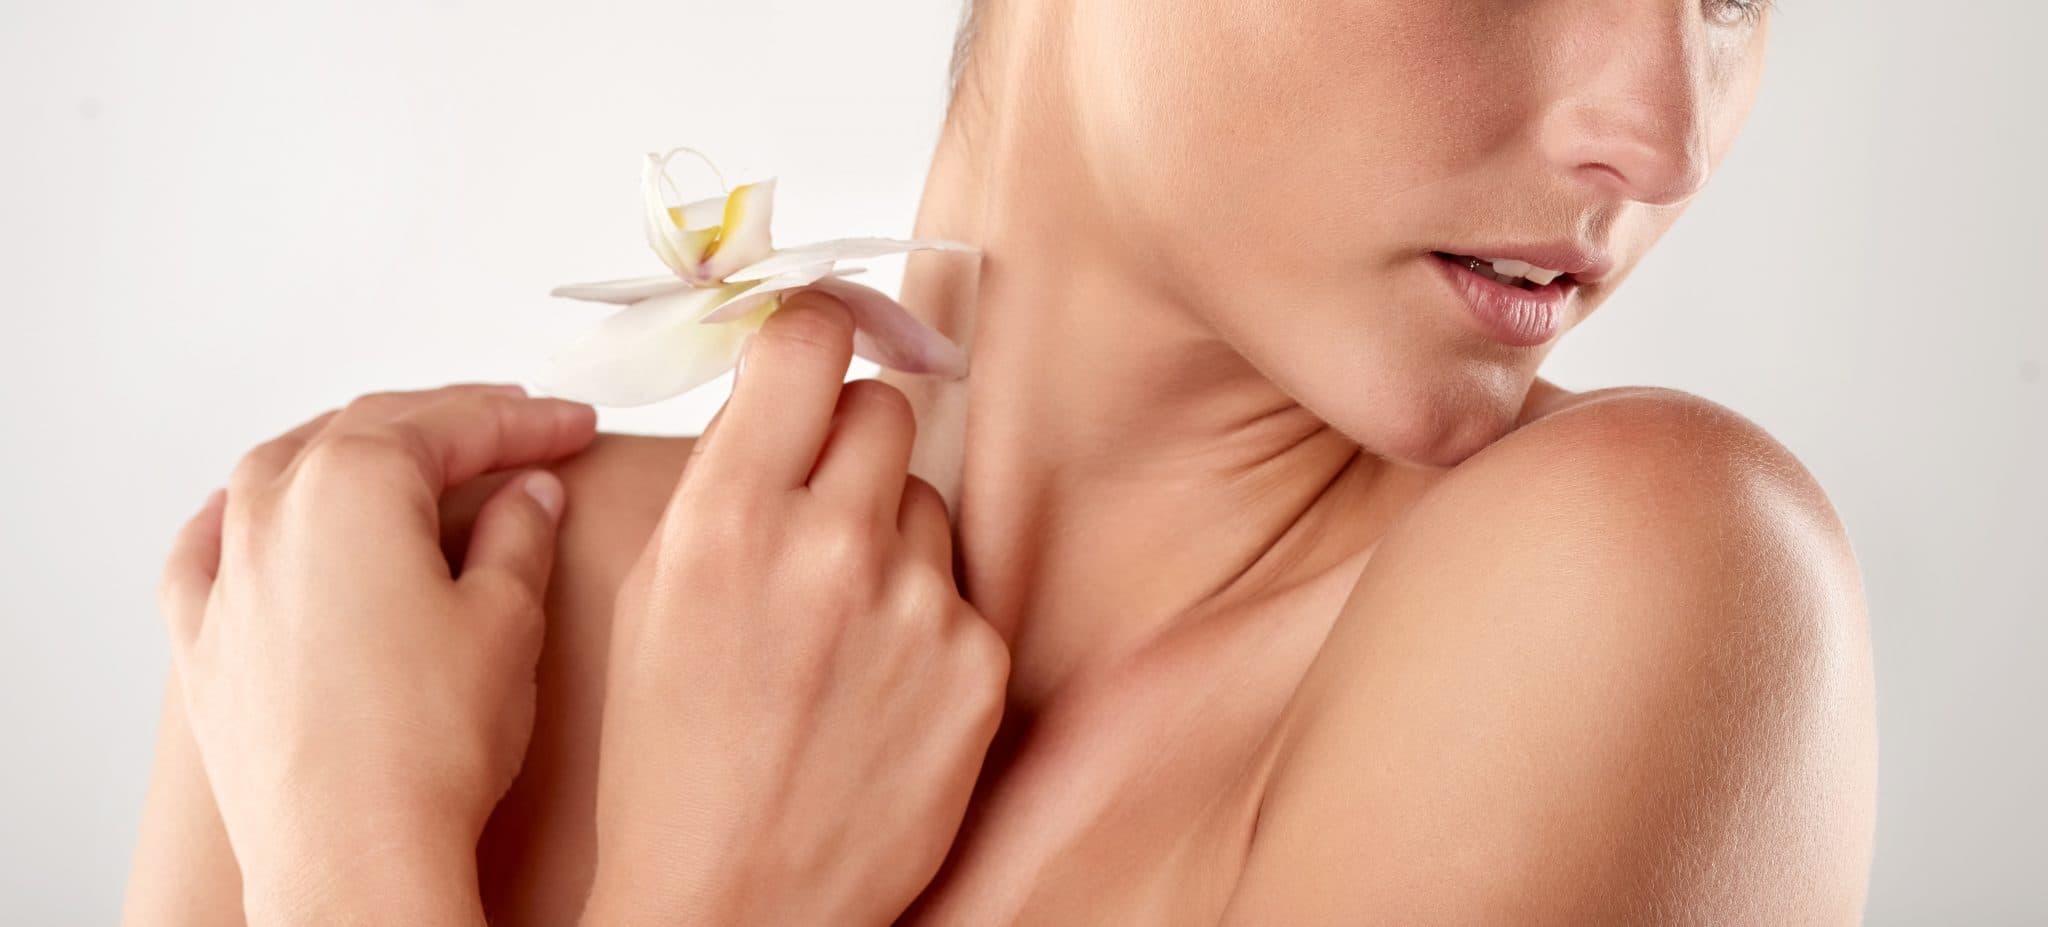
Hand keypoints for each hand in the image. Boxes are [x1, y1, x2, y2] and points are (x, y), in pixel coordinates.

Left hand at [156, 383, 597, 921]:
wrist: (351, 857)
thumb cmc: (427, 746)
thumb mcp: (508, 618)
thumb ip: (519, 532)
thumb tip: (527, 490)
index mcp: (356, 486)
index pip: (457, 425)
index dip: (528, 421)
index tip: (574, 426)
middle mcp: (275, 510)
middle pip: (371, 430)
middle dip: (450, 423)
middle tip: (516, 430)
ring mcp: (227, 573)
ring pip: (283, 470)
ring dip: (353, 452)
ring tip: (409, 459)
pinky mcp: (202, 638)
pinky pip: (210, 544)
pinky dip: (246, 514)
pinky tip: (261, 512)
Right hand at [583, 292, 1009, 926]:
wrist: (735, 902)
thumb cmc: (675, 765)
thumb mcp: (655, 599)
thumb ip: (725, 485)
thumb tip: (783, 396)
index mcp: (726, 520)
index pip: (805, 342)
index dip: (816, 333)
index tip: (820, 342)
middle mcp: (828, 547)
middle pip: (885, 406)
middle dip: (854, 442)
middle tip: (823, 505)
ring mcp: (914, 605)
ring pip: (924, 502)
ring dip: (891, 540)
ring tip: (840, 631)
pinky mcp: (977, 663)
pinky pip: (961, 592)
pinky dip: (928, 623)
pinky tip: (881, 688)